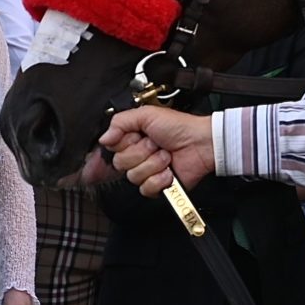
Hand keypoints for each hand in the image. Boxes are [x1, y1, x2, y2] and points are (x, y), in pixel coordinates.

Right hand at [99, 106, 214, 195]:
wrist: (200, 142)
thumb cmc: (179, 126)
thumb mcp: (147, 114)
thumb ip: (120, 122)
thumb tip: (104, 138)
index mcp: (132, 140)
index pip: (112, 149)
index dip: (124, 144)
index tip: (135, 137)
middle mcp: (137, 156)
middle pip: (121, 163)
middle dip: (141, 152)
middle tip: (156, 143)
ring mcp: (147, 172)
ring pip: (134, 176)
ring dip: (154, 164)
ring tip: (166, 155)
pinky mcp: (157, 186)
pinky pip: (146, 189)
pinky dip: (159, 179)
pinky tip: (168, 170)